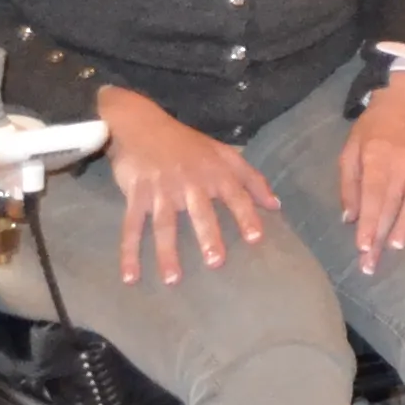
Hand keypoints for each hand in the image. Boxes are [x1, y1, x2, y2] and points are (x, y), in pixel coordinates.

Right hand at [96, 86, 281, 284]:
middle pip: (200, 212)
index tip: (255, 239)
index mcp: (215, 171)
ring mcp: (162, 189)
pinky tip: (130, 276)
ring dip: (167, 252)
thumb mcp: (224, 154)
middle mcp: (190, 181)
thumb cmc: (187, 144)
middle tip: (215, 262)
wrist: (142, 124)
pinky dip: (129, 252)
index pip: (236, 195)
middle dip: (208, 236)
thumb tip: (276, 205)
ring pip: (164, 224)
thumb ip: (251, 179)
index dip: (246, 216)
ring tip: (172, 279)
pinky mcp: (136, 194)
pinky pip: (131, 226)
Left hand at [335, 72, 404, 271]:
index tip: (363, 247)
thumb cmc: (374, 126)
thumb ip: (349, 182)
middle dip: (381, 234)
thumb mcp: (351, 148)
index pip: (372, 196)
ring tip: (398, 246)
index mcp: (375, 156)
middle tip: (373, 263)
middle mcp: (401, 159)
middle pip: (391, 202)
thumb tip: (350, 217)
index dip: (368, 222)